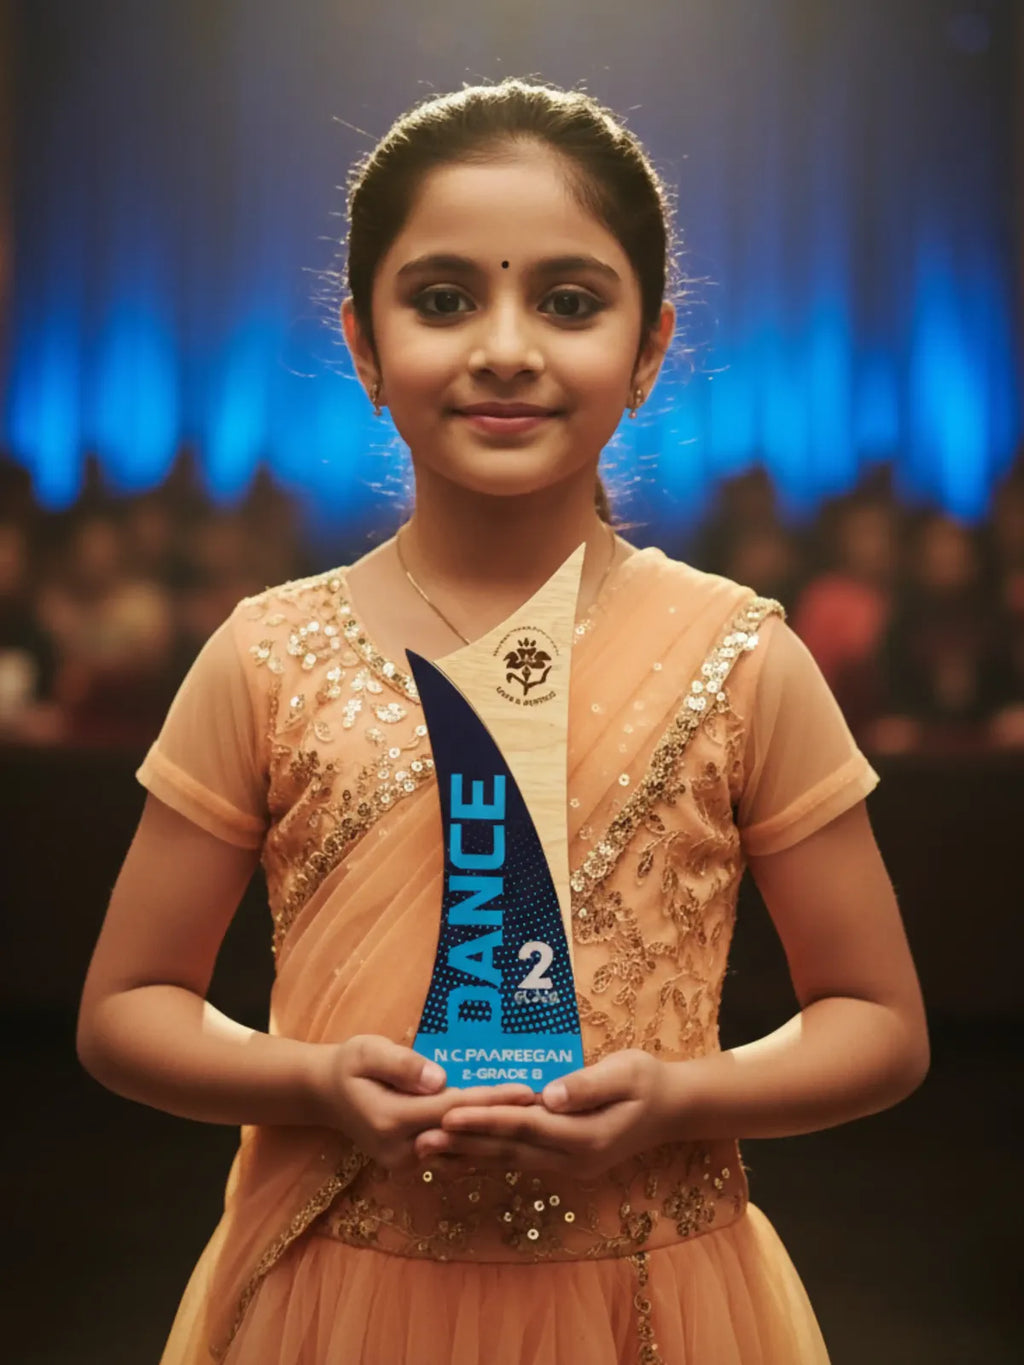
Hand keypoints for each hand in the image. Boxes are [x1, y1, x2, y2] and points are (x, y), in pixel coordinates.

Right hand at [313, 1034, 533, 1171]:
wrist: (325, 1094)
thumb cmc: (349, 1064)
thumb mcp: (368, 1052)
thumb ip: (403, 1065)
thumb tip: (439, 1079)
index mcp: (392, 1120)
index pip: (453, 1110)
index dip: (491, 1100)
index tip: (526, 1091)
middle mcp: (402, 1150)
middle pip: (464, 1136)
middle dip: (506, 1123)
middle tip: (548, 1111)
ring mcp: (406, 1163)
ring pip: (462, 1152)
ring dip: (499, 1138)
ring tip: (540, 1123)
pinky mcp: (412, 1164)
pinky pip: (453, 1156)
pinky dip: (482, 1145)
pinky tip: (511, 1135)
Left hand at [414, 1049, 676, 1177]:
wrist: (671, 1109)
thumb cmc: (648, 1081)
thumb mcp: (626, 1073)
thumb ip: (588, 1085)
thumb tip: (549, 1094)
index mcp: (587, 1136)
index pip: (525, 1126)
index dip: (485, 1119)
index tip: (448, 1114)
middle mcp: (573, 1160)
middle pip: (509, 1151)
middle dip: (463, 1145)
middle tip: (419, 1140)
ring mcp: (568, 1166)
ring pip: (509, 1162)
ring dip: (466, 1158)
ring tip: (425, 1155)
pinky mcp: (562, 1162)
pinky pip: (517, 1162)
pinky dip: (485, 1161)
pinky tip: (458, 1160)